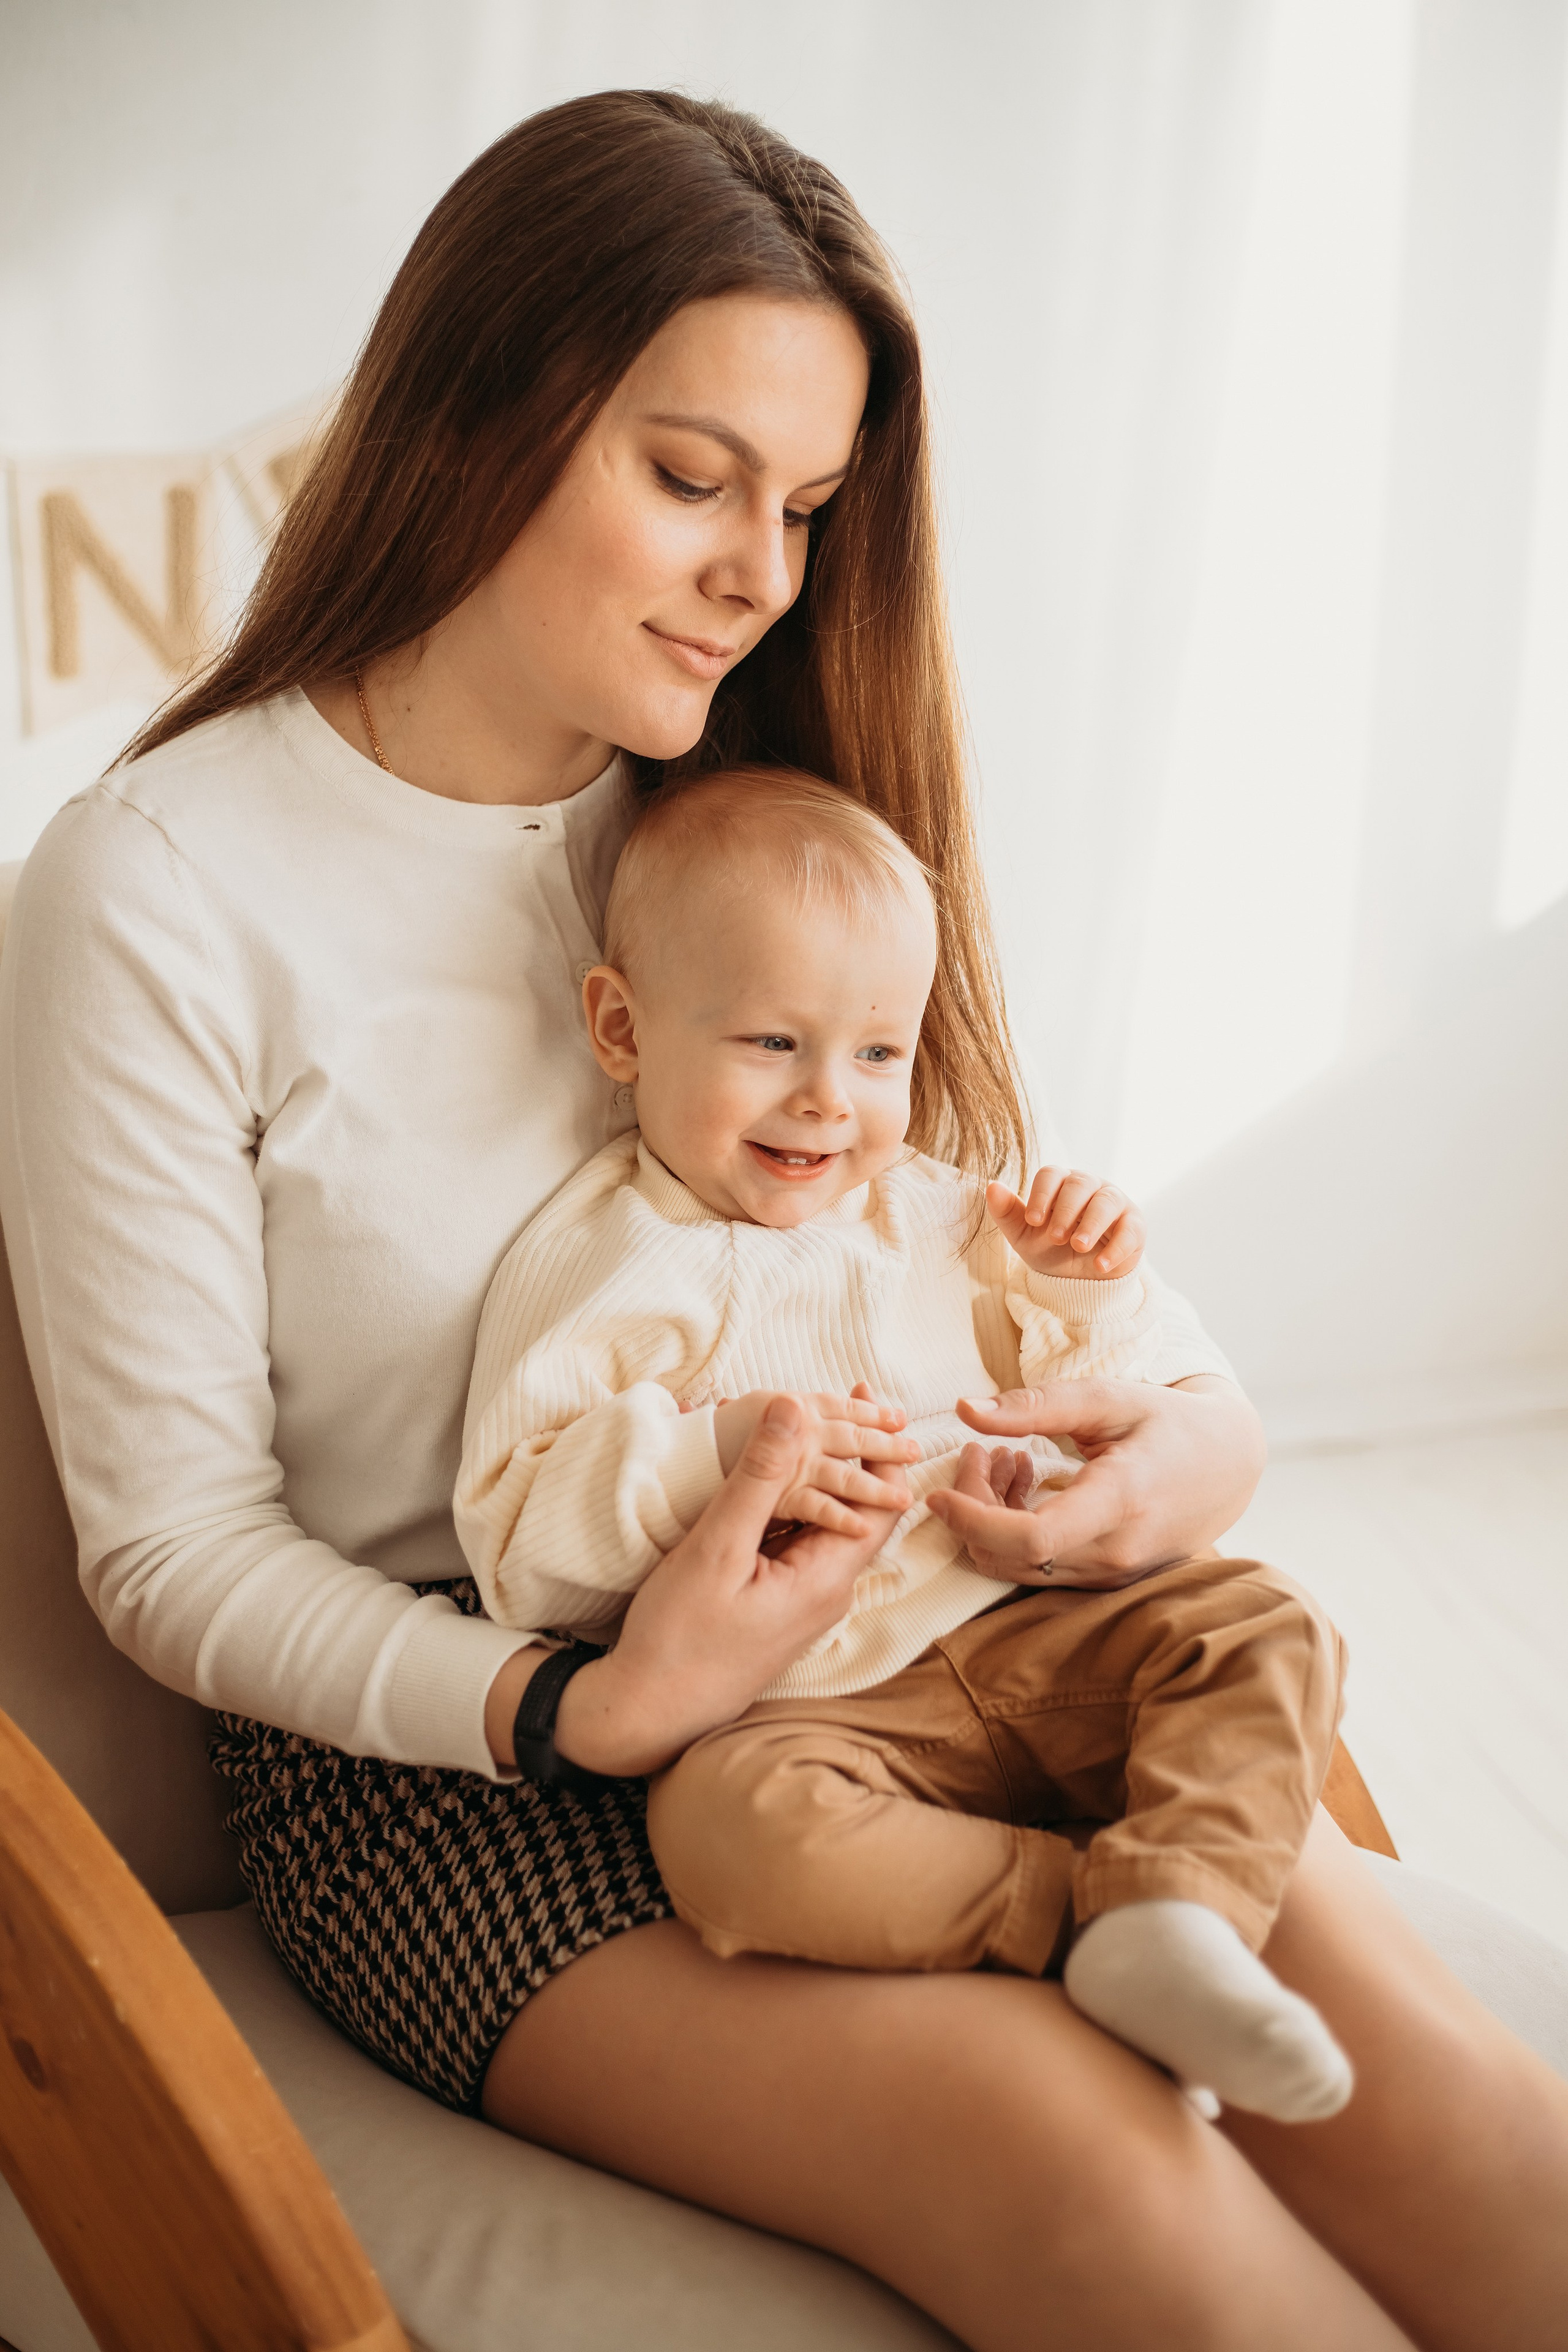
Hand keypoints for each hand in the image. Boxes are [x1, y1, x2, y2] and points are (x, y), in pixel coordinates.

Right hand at [492, 1389, 904, 1776]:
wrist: (650, 1710)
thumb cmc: (680, 1636)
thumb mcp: (717, 1548)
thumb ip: (758, 1477)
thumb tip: (794, 1407)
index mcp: (827, 1580)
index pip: (882, 1503)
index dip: (879, 1446)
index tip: (863, 1394)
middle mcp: (827, 1594)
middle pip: (857, 1512)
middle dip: (847, 1454)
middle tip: (825, 1401)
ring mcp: (803, 1605)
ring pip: (824, 1527)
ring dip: (814, 1478)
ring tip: (789, 1431)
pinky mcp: (777, 1609)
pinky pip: (797, 1546)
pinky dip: (789, 1506)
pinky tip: (759, 1484)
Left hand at [925, 1375, 1264, 1589]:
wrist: (1229, 1465)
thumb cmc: (1167, 1422)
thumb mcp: (1108, 1398)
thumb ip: (1037, 1405)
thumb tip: (966, 1409)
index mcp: (1120, 1501)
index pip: (1031, 1538)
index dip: (972, 1520)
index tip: (938, 1492)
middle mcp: (1116, 1552)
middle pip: (1010, 1557)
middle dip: (973, 1508)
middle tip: (981, 1452)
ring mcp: (1113, 1575)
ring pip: (1018, 1568)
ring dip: (992, 1520)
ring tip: (1010, 1461)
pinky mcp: (1106, 1581)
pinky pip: (1039, 1570)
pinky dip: (1015, 1533)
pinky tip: (1029, 1485)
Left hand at [987, 1165, 1144, 1279]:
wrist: (1078, 1282)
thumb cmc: (1050, 1250)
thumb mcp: (1024, 1236)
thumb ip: (1006, 1212)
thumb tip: (991, 1185)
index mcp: (1060, 1184)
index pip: (1051, 1174)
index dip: (1041, 1194)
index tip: (1033, 1220)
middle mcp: (1089, 1186)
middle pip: (1080, 1183)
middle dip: (1066, 1210)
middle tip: (1055, 1237)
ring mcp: (1115, 1203)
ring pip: (1107, 1201)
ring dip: (1091, 1224)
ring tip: (1079, 1246)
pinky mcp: (1135, 1225)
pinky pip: (1131, 1229)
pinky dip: (1116, 1248)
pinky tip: (1100, 1265)